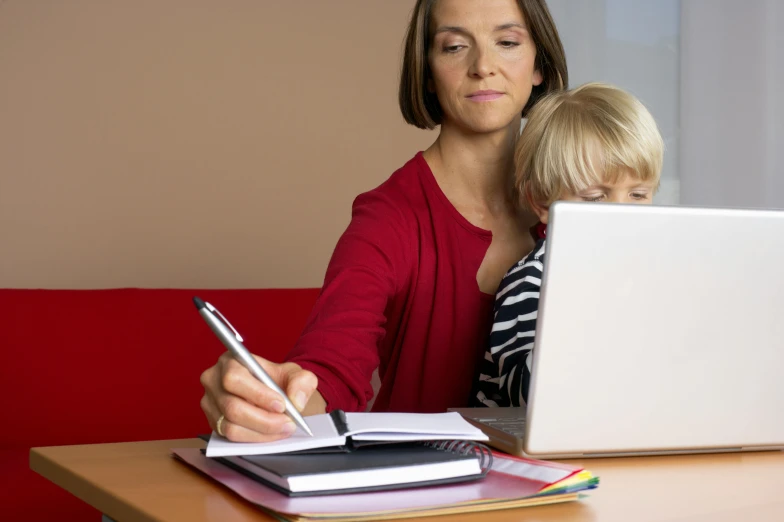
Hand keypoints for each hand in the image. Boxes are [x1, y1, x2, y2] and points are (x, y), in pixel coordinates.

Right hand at [200, 352, 321, 441]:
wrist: (274, 394)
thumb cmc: (279, 381)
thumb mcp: (296, 375)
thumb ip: (302, 382)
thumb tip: (296, 400)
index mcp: (230, 360)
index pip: (235, 378)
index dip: (258, 395)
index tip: (281, 405)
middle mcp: (213, 380)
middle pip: (232, 407)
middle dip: (264, 420)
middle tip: (288, 423)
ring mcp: (210, 403)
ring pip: (231, 426)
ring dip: (261, 432)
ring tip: (283, 429)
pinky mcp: (213, 422)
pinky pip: (230, 437)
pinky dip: (254, 438)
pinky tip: (271, 434)